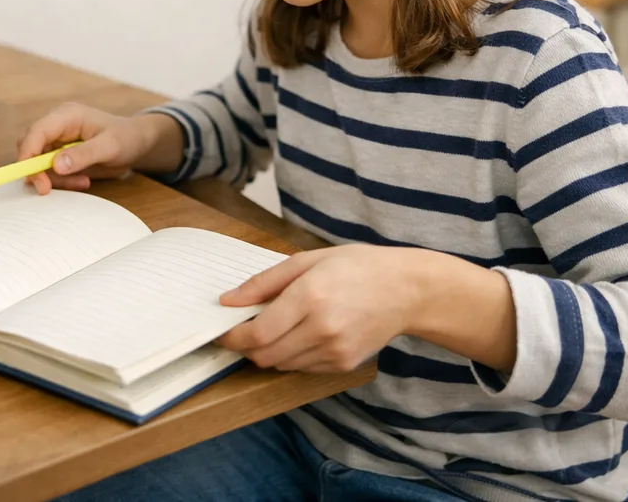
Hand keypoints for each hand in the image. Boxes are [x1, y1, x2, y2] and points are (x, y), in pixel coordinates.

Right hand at [15, 103, 173, 194]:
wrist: (136, 142)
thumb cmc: (126, 138)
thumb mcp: (110, 147)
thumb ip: (84, 155)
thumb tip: (56, 165)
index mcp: (66, 115)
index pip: (36, 132)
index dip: (27, 154)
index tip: (32, 178)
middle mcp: (57, 125)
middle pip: (30, 147)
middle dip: (36, 170)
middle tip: (47, 189)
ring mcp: (57, 139)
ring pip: (38, 162)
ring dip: (54, 178)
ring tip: (82, 181)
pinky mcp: (60, 152)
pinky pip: (50, 170)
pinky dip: (62, 180)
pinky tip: (83, 180)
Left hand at [216, 245, 424, 373]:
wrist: (406, 290)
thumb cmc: (357, 267)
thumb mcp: (308, 260)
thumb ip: (264, 282)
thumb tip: (228, 301)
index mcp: (310, 297)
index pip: (257, 333)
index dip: (232, 336)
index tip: (221, 330)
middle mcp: (322, 329)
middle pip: (264, 355)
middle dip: (245, 347)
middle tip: (240, 330)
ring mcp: (335, 351)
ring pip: (280, 365)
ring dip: (267, 351)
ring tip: (273, 327)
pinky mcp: (343, 365)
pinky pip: (301, 368)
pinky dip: (290, 356)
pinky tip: (300, 334)